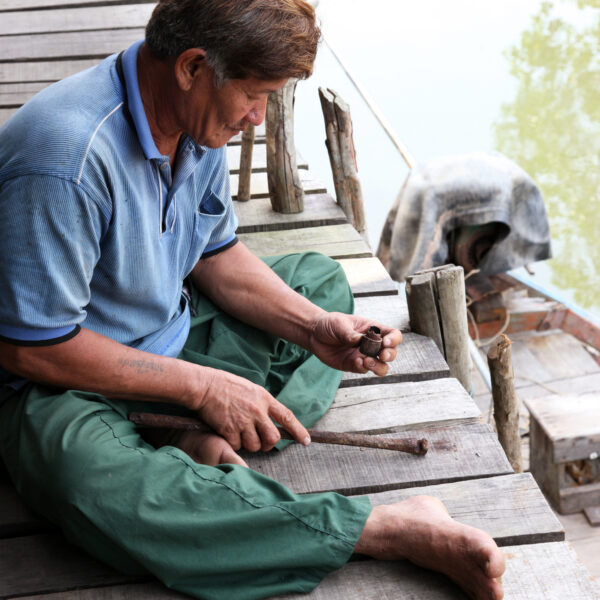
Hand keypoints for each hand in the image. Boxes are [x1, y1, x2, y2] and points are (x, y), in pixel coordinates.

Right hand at [191, 368, 309, 452]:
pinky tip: (227, 432)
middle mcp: (257, 411)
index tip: (306, 441)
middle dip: (267, 444)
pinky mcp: (230, 429)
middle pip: (273, 438)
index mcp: (264, 399)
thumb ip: (262, 404)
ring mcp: (244, 421)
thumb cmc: (226, 386)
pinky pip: (237, 446)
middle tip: (259, 442)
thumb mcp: (251, 390)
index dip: (298, 430)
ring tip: (238, 432)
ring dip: (248, 444)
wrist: (206, 386)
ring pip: (254, 446)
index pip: (287, 417)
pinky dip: (233, 443)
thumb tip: (269, 420)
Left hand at [308, 312, 401, 375]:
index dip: (394, 339)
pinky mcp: (354, 366)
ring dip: (378, 366)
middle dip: (390, 355)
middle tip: (381, 355)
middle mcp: (372, 344)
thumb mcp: (340, 324)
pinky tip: (356, 362)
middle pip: (391, 353)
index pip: (393, 335)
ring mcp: (364, 356)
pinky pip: (364, 370)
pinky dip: (363, 368)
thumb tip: (359, 341)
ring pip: (381, 367)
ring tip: (367, 361)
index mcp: (373, 330)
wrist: (314, 334)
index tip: (385, 342)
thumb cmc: (330, 324)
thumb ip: (350, 333)